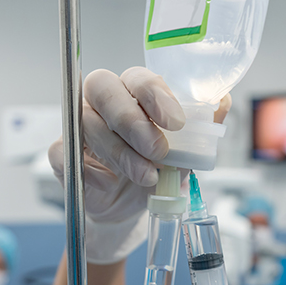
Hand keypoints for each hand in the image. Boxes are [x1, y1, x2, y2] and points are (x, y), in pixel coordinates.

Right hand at [47, 67, 231, 223]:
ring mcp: (80, 124)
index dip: (155, 94)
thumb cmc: (157, 169)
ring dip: (120, 154)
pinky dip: (90, 171)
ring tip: (145, 177)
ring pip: (87, 124)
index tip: (175, 122)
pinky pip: (65, 152)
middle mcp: (105, 101)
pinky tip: (109, 184)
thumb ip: (203, 125)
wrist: (132, 207)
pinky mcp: (63, 153)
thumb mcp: (187, 152)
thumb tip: (222, 101)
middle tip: (158, 150)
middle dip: (132, 120)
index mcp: (135, 91)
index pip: (138, 76)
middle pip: (103, 88)